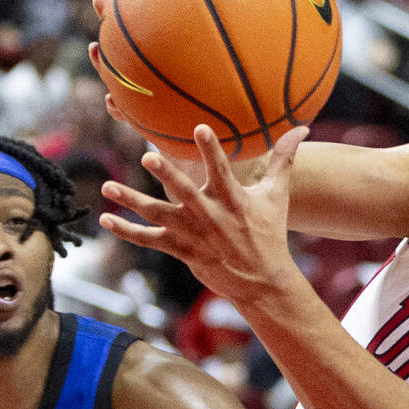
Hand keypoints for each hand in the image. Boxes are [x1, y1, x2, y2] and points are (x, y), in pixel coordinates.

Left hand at [99, 124, 307, 304]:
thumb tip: (303, 128)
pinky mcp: (180, 250)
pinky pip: (149, 240)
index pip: (221, 169)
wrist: (261, 280)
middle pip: (185, 192)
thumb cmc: (268, 232)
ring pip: (157, 215)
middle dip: (167, 175)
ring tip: (107, 187)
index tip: (199, 127)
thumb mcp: (277, 194)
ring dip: (132, 201)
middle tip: (147, 157)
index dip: (211, 149)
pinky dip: (126, 232)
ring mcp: (192, 233)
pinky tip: (106, 220)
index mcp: (232, 199)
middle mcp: (209, 215)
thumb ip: (284, 158)